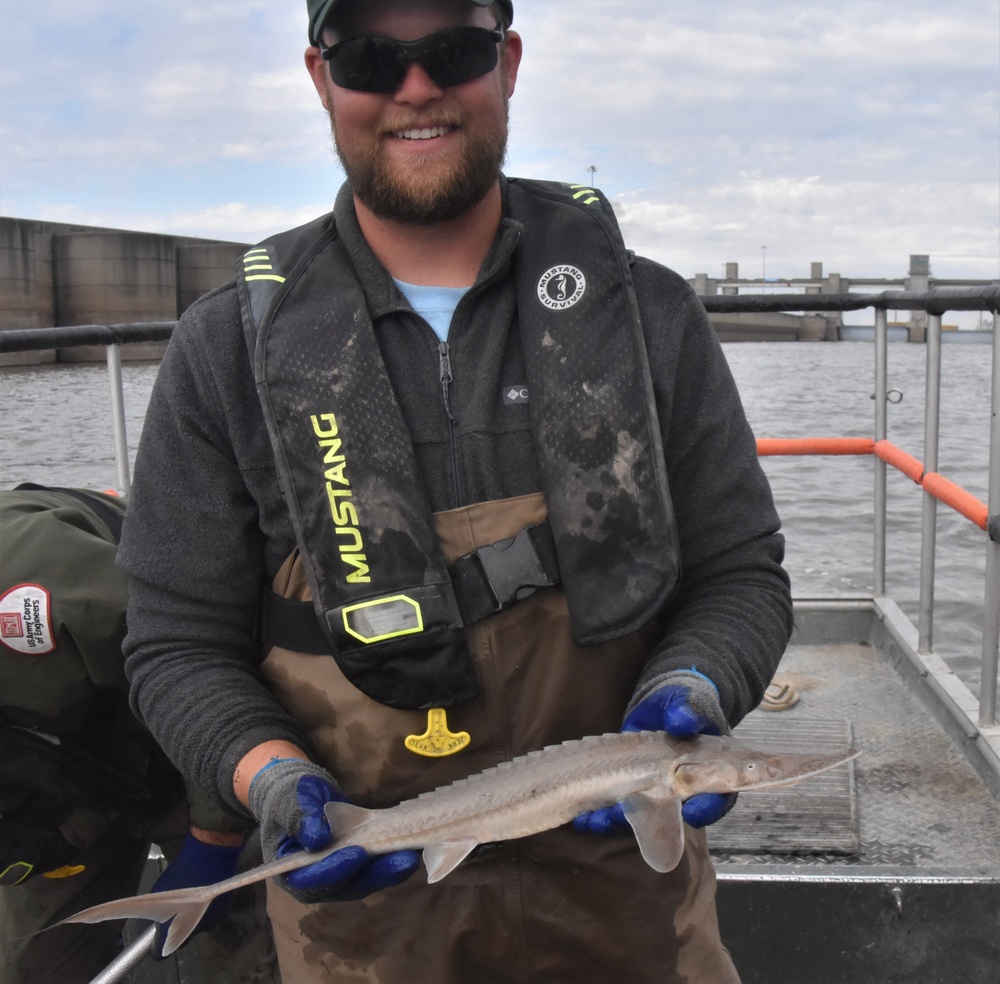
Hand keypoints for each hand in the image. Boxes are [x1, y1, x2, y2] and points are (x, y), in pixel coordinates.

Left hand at [150, 830, 243, 958]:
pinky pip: (211, 915)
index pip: (166, 947)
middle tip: (174, 911)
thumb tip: (160, 920)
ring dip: (193, 916)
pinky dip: (205, 909)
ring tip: (190, 900)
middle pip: (185, 936)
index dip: (160, 941)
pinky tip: (202, 895)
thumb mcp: (163, 890)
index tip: (158, 932)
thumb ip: (161, 911)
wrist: (213, 852)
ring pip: (199, 925)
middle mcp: (200, 928)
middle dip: (179, 926)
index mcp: (182, 925)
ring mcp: (215, 919)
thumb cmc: (185, 869)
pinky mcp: (225, 910)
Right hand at [247, 758, 418, 903]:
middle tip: (398, 856)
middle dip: (373, 872)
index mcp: (292, 872)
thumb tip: (317, 839)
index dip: (336, 869)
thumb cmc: (291, 797)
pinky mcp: (359, 866)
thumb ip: (301, 818)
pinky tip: (412, 847)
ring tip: (411, 854)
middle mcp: (317, 882)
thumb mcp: (291, 802)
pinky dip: (394, 860)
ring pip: (366, 880)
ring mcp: (340, 876)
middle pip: (346, 886)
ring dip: (390, 869)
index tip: (358, 852)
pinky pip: (377, 868)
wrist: (304, 796)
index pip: (313, 880)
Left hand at [574, 670, 736, 833]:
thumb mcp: (687, 700)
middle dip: (649, 824)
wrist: (663, 701)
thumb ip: (686, 709)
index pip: (717, 797)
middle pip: (674, 816)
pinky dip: (601, 811)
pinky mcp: (631, 785)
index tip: (692, 813)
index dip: (706, 808)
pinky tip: (583, 815)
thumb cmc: (683, 701)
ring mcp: (654, 789)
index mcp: (709, 770)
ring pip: (641, 814)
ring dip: (619, 820)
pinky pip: (619, 803)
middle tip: (627, 817)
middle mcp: (683, 787)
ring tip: (597, 820)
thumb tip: (681, 720)